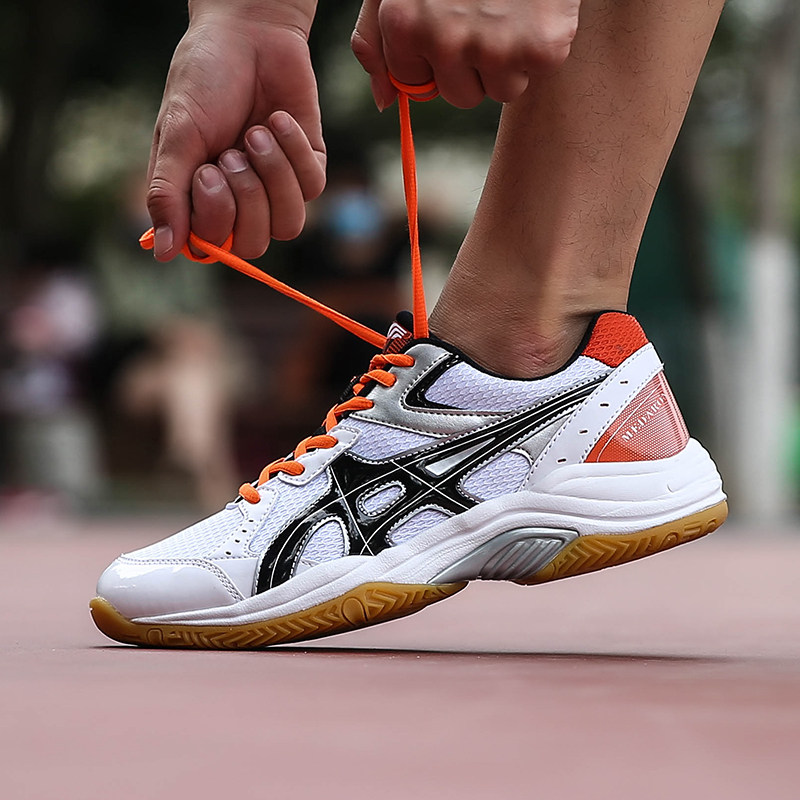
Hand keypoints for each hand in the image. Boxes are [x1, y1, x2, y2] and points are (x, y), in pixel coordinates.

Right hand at [147, 0, 325, 260]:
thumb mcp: (177, 135)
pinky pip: (311, 186)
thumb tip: (162, 253)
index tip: (206, 173)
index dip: (215, 220)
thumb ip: (167, 194)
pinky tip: (278, 120)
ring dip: (273, 177)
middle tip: (230, 153)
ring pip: (289, 224)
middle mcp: (241, 202)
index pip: (214, 247)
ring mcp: (277, 188)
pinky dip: (293, 151)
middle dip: (245, 198)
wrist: (247, 34)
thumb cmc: (203, 82)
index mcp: (202, 200)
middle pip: (253, 244)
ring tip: (256, 134)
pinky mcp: (309, 168)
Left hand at [351, 0, 580, 108]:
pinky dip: (540, 44)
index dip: (432, 58)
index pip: (414, 83)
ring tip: (509, 9)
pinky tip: (533, 9)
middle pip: (460, 95)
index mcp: (404, 23)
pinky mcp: (540, 48)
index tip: (448, 23)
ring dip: (507, 58)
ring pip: (500, 89)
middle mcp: (445, 41)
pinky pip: (535, 72)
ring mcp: (494, 47)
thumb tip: (385, 100)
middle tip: (484, 10)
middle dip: (472, 63)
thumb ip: (378, 37)